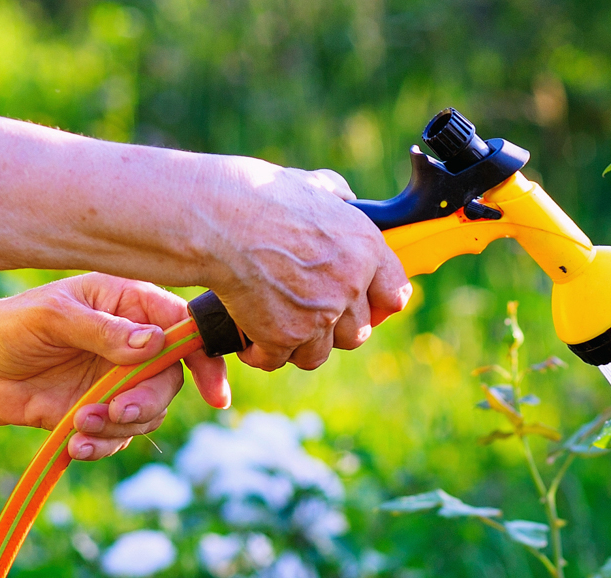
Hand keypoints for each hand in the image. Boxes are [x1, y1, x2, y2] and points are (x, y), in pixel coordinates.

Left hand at [0, 273, 231, 460]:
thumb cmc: (9, 326)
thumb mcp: (53, 316)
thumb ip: (104, 330)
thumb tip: (154, 344)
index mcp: (128, 305)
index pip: (182, 326)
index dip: (203, 356)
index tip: (213, 392)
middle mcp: (132, 344)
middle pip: (170, 378)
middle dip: (147, 401)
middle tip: (116, 411)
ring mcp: (118, 381)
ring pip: (148, 412)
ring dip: (119, 426)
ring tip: (79, 426)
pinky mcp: (99, 412)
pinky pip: (120, 436)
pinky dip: (103, 445)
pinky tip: (75, 444)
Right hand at [199, 162, 411, 372]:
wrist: (216, 218)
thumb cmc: (257, 197)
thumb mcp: (310, 184)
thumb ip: (335, 198)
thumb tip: (344, 199)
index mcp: (364, 248)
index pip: (394, 295)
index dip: (378, 304)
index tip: (365, 308)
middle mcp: (348, 286)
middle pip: (357, 333)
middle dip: (333, 328)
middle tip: (306, 313)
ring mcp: (318, 315)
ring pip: (318, 354)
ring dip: (297, 344)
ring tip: (274, 322)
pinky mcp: (283, 336)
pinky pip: (277, 359)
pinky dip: (259, 351)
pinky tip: (248, 334)